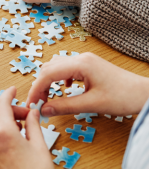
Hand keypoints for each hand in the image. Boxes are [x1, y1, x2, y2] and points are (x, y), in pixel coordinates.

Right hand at [27, 53, 148, 117]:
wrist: (144, 94)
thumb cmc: (123, 97)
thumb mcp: (91, 104)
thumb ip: (65, 106)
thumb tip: (43, 111)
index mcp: (81, 64)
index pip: (47, 74)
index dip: (35, 89)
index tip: (31, 104)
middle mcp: (81, 58)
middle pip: (49, 68)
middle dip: (39, 85)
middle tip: (37, 103)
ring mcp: (85, 60)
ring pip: (55, 66)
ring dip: (48, 81)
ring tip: (47, 98)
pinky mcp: (88, 66)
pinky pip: (65, 68)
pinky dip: (58, 79)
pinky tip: (64, 89)